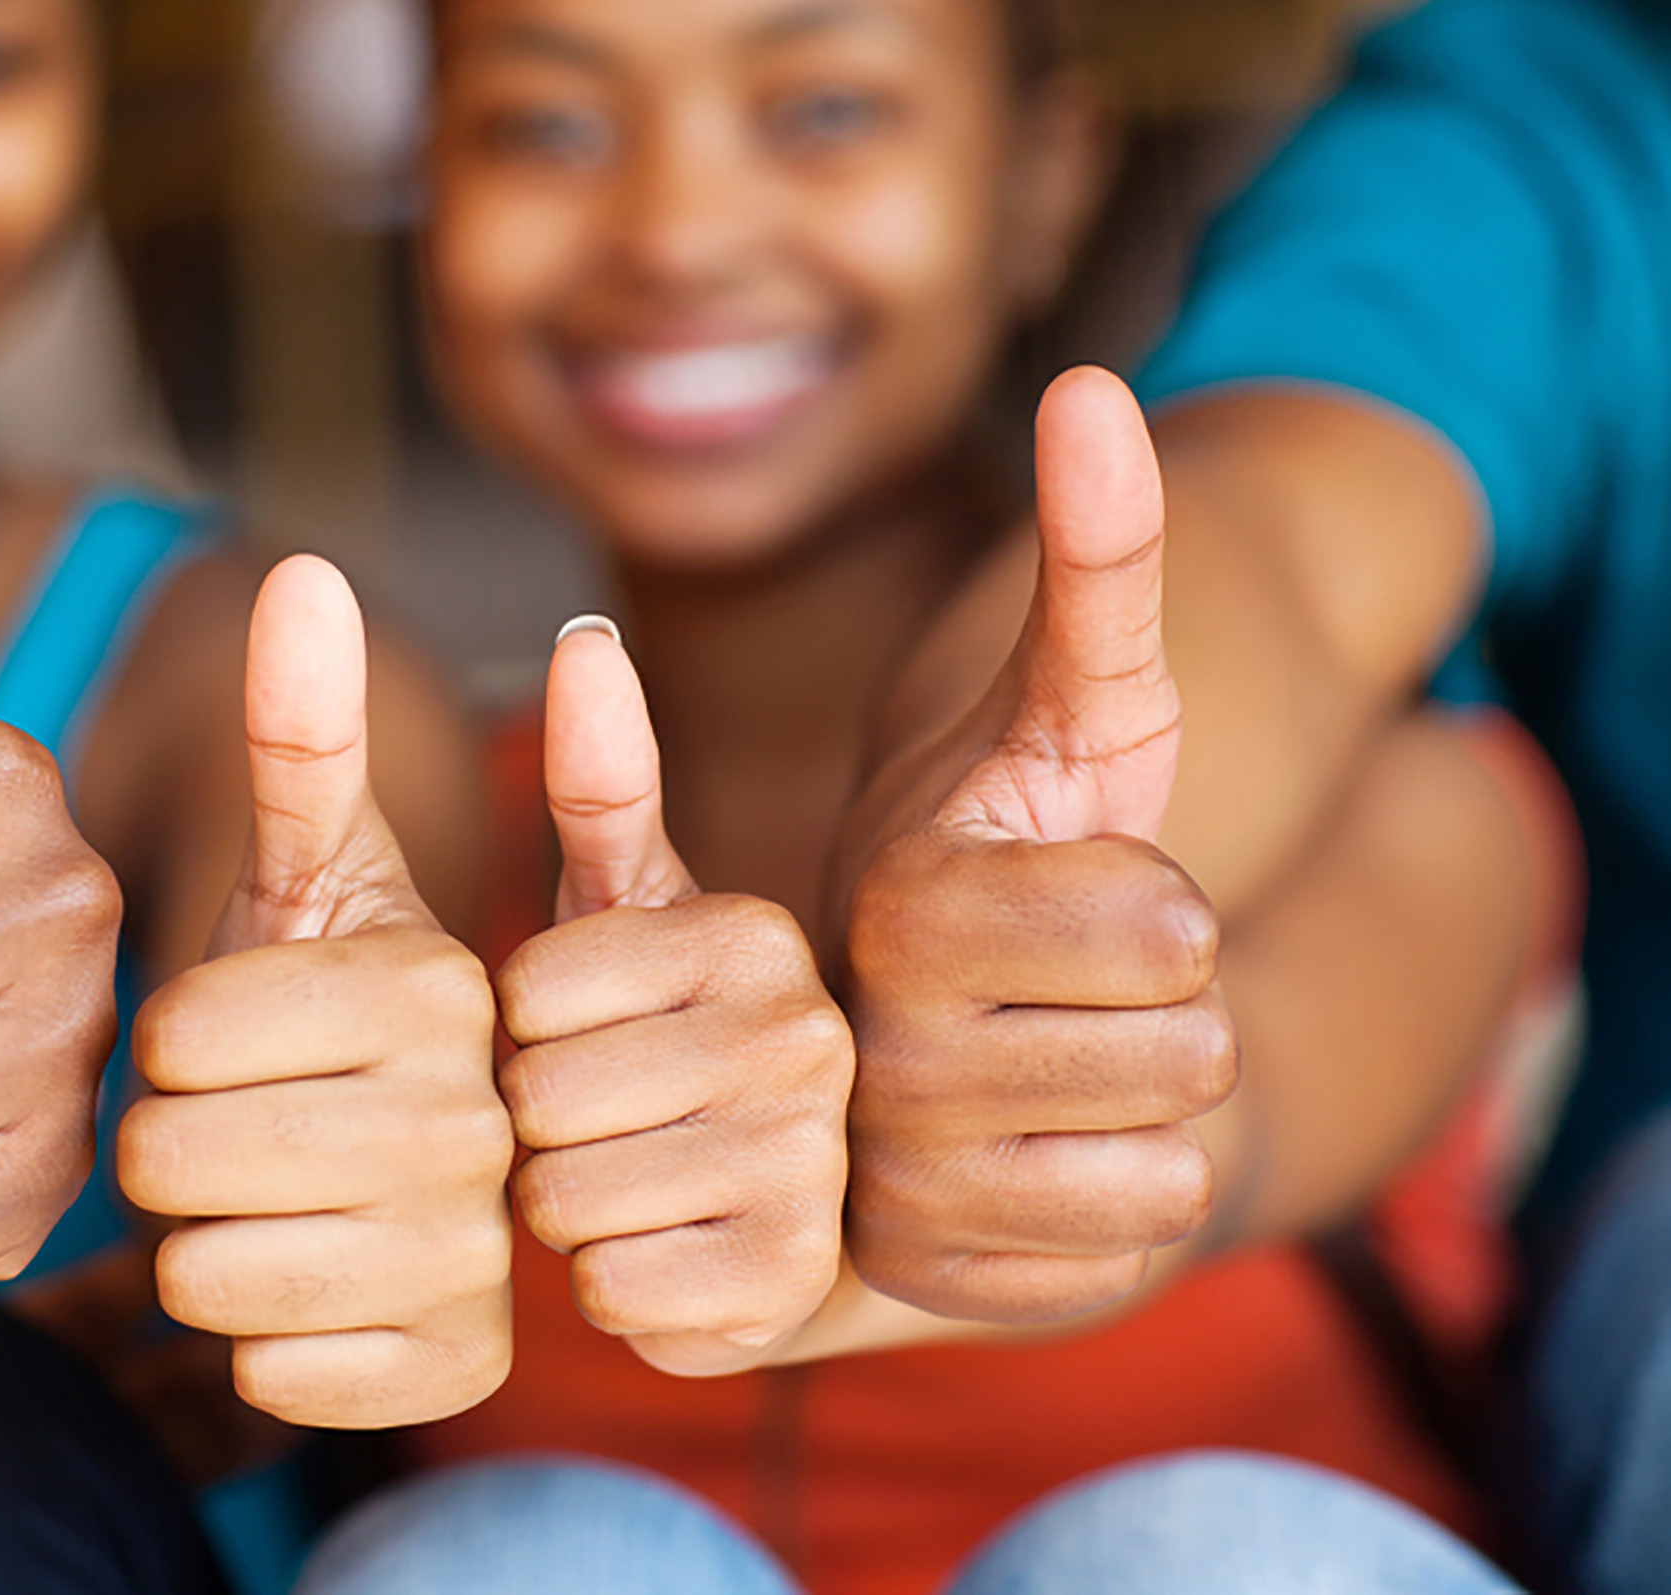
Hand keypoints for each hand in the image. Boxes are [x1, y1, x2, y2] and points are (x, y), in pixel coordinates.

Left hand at [118, 556, 511, 1428]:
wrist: (421, 1198)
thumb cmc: (336, 1018)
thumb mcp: (323, 879)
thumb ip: (303, 736)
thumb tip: (301, 568)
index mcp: (449, 982)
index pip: (177, 1029)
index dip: (167, 1040)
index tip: (237, 1037)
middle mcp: (488, 1119)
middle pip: (175, 1154)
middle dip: (172, 1145)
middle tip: (244, 1125)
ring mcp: (482, 1259)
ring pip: (199, 1270)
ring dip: (201, 1241)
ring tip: (275, 1200)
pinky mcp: (452, 1373)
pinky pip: (254, 1369)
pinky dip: (252, 1337)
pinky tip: (314, 1288)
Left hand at [497, 620, 851, 1377]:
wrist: (743, 1203)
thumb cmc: (648, 1036)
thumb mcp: (617, 905)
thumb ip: (596, 777)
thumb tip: (585, 636)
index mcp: (754, 937)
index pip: (527, 996)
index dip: (514, 1028)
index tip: (574, 1031)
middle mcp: (809, 1044)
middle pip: (542, 1105)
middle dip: (529, 1122)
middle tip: (592, 1118)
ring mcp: (811, 1174)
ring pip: (567, 1203)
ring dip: (559, 1206)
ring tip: (622, 1179)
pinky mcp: (789, 1293)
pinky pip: (609, 1295)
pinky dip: (603, 1286)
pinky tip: (654, 1252)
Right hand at [832, 367, 1237, 1323]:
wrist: (954, 1029)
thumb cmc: (1032, 848)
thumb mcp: (1084, 711)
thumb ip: (1094, 559)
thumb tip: (1094, 386)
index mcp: (897, 899)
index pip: (1165, 928)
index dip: (1170, 911)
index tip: (1078, 895)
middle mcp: (862, 1043)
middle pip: (1181, 1053)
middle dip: (1176, 1017)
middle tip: (1078, 991)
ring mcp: (883, 1174)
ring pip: (1162, 1166)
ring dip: (1154, 1113)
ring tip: (1066, 1069)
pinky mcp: (917, 1276)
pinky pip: (1124, 1259)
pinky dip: (1120, 1209)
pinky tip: (1054, 1161)